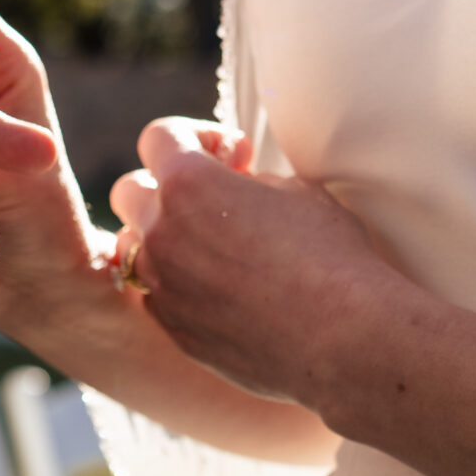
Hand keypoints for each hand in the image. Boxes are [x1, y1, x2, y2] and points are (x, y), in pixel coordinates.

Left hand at [110, 117, 406, 412]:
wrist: (345, 338)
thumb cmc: (332, 257)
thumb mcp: (296, 191)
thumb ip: (248, 181)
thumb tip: (233, 185)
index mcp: (189, 184)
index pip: (160, 137)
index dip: (195, 137)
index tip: (232, 157)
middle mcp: (162, 232)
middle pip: (131, 191)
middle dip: (166, 187)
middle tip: (214, 202)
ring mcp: (161, 285)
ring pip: (133, 246)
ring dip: (162, 238)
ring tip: (210, 247)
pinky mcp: (173, 328)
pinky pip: (153, 295)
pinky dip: (175, 285)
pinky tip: (219, 290)